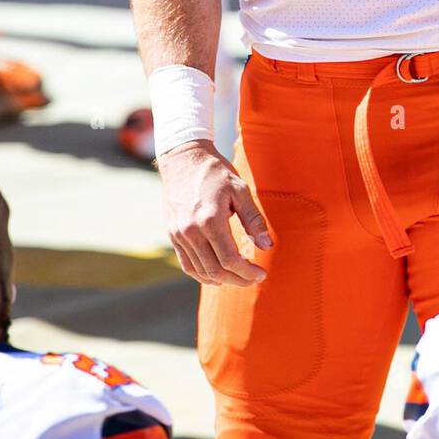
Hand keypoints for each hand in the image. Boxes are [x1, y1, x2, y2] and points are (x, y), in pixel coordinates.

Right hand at [157, 139, 272, 285]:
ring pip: (200, 271)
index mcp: (210, 220)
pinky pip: (186, 264)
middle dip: (237, 280)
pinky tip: (216, 275)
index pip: (230, 260)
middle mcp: (190, 231)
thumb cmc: (215, 172)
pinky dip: (202, 275)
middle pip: (215, 270)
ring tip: (238, 278)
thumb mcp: (240, 190)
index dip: (247, 272)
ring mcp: (178, 234)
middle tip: (253, 279)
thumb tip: (267, 246)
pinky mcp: (172, 234)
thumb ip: (254, 219)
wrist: (183, 158)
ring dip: (221, 280)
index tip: (261, 274)